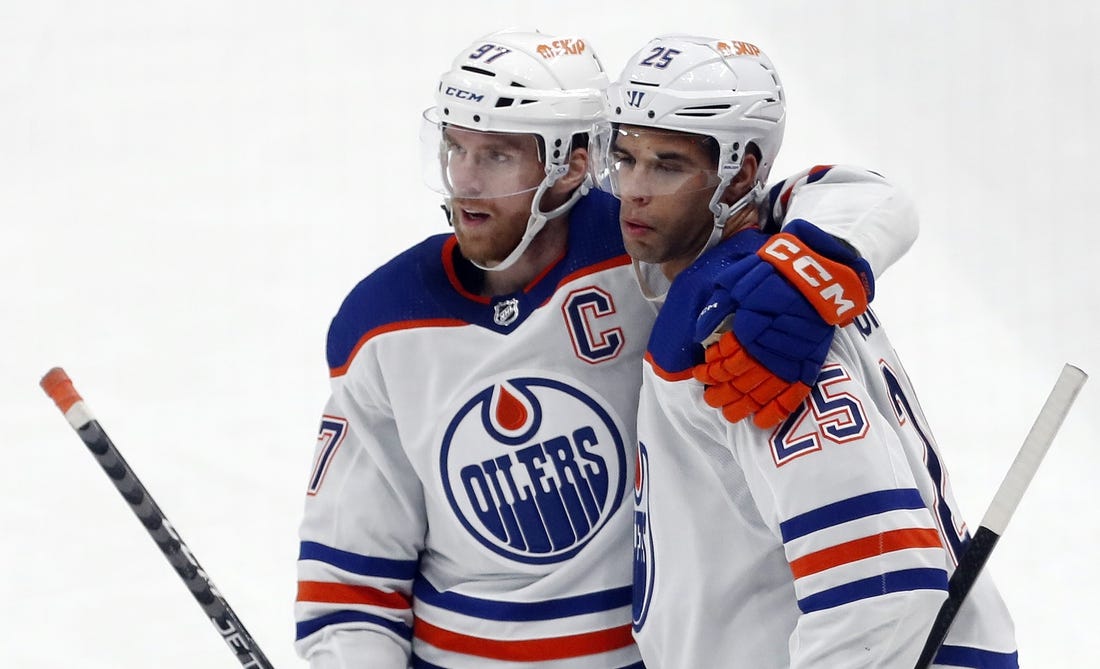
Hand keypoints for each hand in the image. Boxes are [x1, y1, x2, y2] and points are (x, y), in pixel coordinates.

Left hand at [693, 219, 873, 427]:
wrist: (817, 273)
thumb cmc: (772, 273)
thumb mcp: (736, 281)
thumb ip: (717, 307)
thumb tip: (698, 332)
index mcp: (750, 328)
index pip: (726, 360)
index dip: (711, 370)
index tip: (700, 373)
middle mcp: (770, 347)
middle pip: (741, 380)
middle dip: (722, 392)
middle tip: (709, 399)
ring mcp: (791, 357)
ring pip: (763, 391)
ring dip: (743, 405)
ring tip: (729, 413)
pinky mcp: (810, 363)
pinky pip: (794, 393)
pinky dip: (778, 410)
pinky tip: (762, 422)